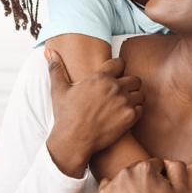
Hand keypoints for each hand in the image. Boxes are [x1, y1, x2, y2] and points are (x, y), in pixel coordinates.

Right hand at [45, 49, 143, 176]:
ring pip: (139, 94)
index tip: (115, 76)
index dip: (118, 69)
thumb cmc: (65, 115)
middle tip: (120, 94)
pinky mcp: (129, 117)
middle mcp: (114, 87)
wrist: (73, 140)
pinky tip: (124, 115)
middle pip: (134, 79)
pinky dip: (135, 112)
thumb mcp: (58, 90)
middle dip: (129, 85)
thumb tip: (50, 52)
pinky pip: (141, 109)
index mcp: (99, 77)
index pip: (120, 63)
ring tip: (123, 105)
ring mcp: (123, 102)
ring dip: (134, 98)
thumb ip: (57, 69)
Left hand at [98, 159, 187, 192]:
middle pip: (138, 170)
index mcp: (145, 168)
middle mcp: (127, 171)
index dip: (160, 179)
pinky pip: (108, 186)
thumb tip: (166, 161)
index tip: (160, 192)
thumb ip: (177, 168)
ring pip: (124, 178)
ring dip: (130, 186)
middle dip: (144, 181)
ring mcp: (113, 183)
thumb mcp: (182, 190)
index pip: (155, 165)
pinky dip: (115, 192)